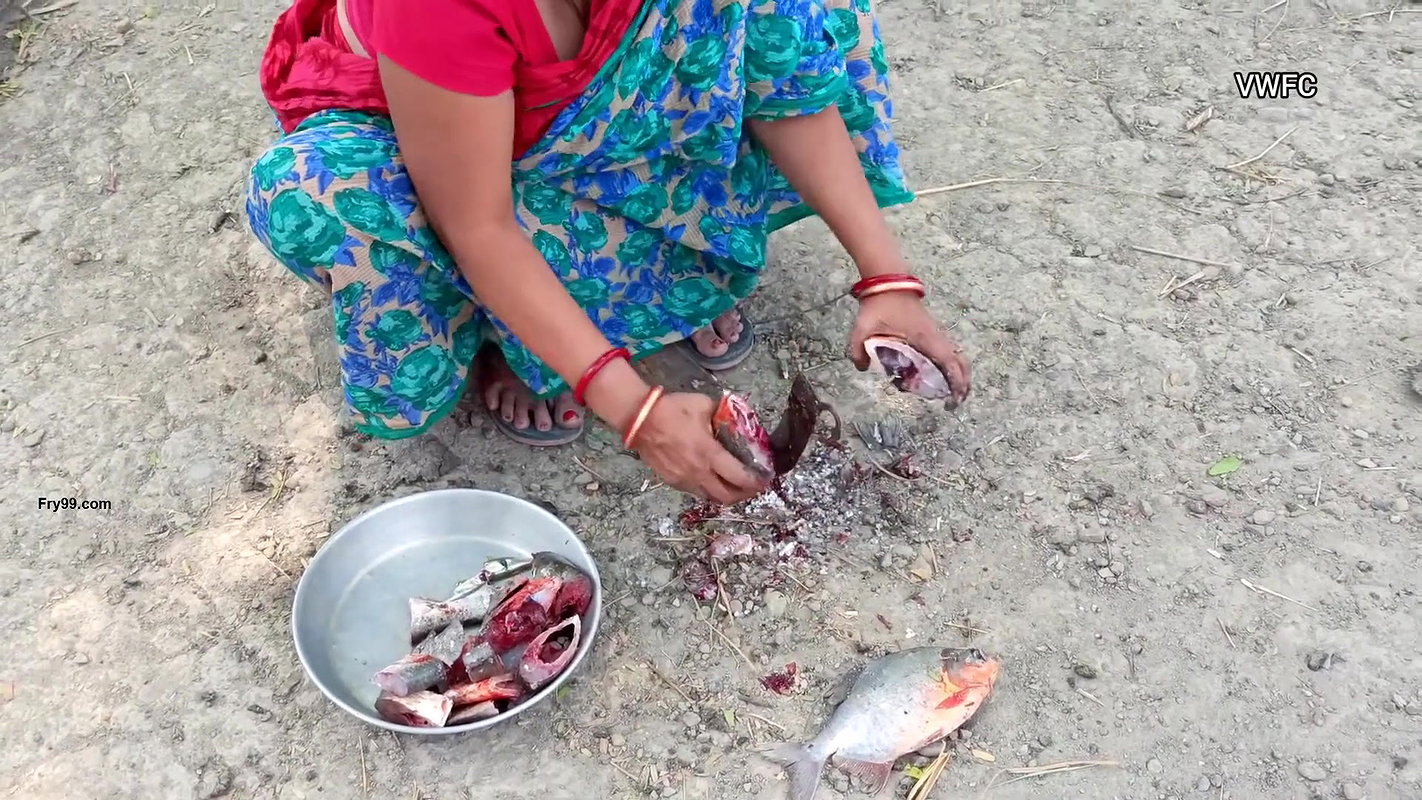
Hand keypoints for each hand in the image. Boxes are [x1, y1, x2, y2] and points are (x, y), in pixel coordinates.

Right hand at [630, 391, 770, 504]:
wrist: (640, 419)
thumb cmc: (672, 410)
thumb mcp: (704, 405)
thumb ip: (722, 413)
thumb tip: (733, 416)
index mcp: (709, 454)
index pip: (739, 477)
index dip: (756, 482)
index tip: (765, 479)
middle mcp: (698, 472)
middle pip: (727, 497)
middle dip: (744, 495)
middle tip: (753, 487)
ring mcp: (683, 480)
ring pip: (710, 497)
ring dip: (725, 495)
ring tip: (734, 486)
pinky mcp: (672, 481)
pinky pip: (695, 491)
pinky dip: (708, 490)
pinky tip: (712, 480)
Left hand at [848, 291, 971, 406]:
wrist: (888, 282)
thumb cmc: (878, 305)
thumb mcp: (862, 328)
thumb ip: (858, 350)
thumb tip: (862, 369)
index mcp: (923, 337)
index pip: (947, 361)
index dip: (955, 381)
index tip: (954, 399)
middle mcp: (935, 337)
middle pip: (960, 361)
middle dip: (963, 383)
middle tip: (955, 402)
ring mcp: (935, 334)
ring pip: (956, 357)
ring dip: (958, 375)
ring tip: (951, 395)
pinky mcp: (931, 333)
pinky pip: (947, 353)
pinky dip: (950, 367)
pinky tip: (939, 379)